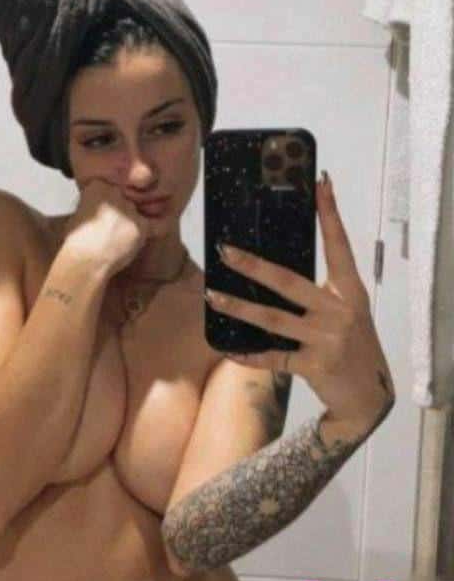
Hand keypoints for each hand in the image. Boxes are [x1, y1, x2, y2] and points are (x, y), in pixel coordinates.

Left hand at [206, 177, 395, 434]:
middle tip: (225, 249)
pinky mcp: (315, 366)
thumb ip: (319, 290)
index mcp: (349, 290)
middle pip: (290, 281)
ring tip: (212, 295)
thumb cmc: (351, 343)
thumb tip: (273, 265)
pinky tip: (227, 349)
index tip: (320, 183)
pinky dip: (249, 355)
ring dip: (239, 307)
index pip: (339, 245)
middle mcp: (340, 310)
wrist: (368, 396)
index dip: (329, 214)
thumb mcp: (346, 310)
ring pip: (273, 319)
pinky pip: (273, 357)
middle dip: (254, 265)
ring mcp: (327, 339)